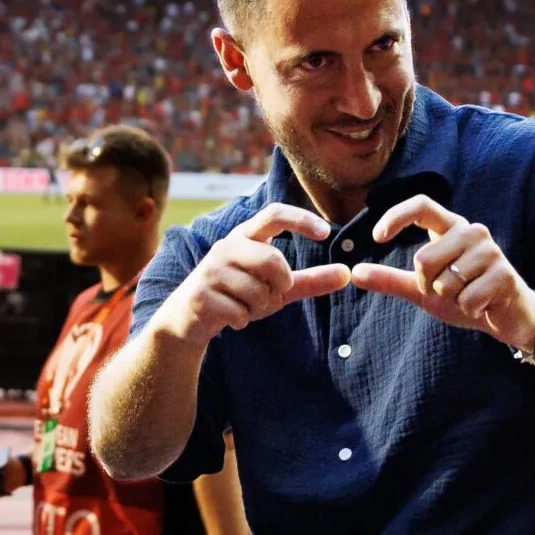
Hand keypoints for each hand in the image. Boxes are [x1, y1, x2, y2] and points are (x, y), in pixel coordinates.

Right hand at [153, 203, 351, 347]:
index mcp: (245, 236)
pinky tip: (230, 317)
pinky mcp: (201, 295)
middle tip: (272, 293)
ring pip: (257, 292)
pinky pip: (240, 313)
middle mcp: (227, 246)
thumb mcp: (275, 287)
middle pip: (273, 259)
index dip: (301, 219)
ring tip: (245, 306)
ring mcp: (211, 270)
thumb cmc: (237, 294)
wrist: (187, 317)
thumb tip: (347, 274)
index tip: (325, 233)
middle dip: (280, 284)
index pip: (274, 213)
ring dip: (260, 307)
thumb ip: (309, 280)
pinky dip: (242, 320)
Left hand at [350, 195, 534, 350]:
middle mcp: (472, 231)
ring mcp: (490, 251)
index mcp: (451, 228)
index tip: (377, 237)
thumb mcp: (423, 289)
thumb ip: (390, 279)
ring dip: (451, 298)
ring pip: (445, 282)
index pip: (421, 205)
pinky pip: (466, 298)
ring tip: (468, 295)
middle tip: (447, 290)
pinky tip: (482, 304)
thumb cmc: (464, 295)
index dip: (396, 216)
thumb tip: (354, 274)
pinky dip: (468, 309)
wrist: (508, 317)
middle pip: (424, 258)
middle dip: (427, 285)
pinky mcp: (504, 275)